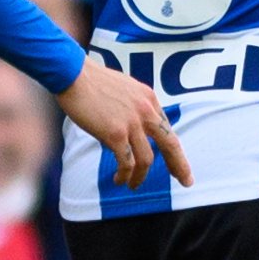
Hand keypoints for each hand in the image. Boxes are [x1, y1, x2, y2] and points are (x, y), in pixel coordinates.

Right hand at [57, 61, 187, 191]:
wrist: (73, 74)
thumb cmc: (89, 80)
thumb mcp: (124, 88)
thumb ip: (133, 105)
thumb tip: (131, 125)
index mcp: (149, 99)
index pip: (167, 129)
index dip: (174, 148)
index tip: (178, 163)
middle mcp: (146, 111)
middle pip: (170, 145)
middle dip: (179, 166)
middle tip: (185, 181)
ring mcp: (132, 123)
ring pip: (146, 159)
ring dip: (140, 176)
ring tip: (132, 185)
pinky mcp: (115, 133)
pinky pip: (126, 161)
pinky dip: (124, 174)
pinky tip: (119, 179)